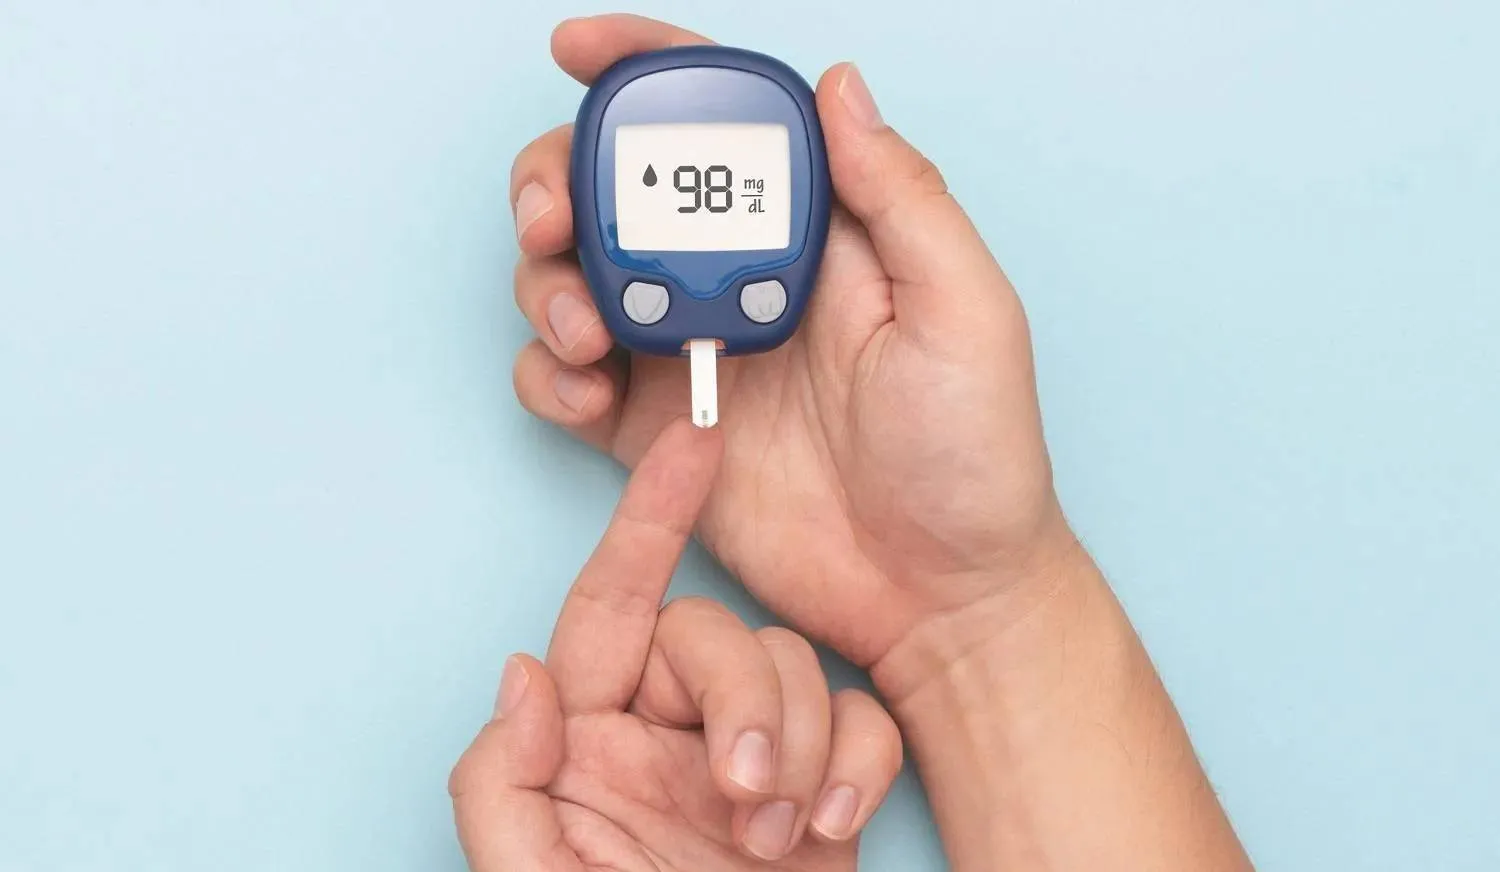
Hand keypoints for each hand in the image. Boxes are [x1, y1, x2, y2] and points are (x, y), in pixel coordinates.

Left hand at [450, 421, 903, 869]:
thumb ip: (506, 783)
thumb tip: (526, 674)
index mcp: (588, 742)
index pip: (612, 606)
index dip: (649, 520)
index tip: (693, 444)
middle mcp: (667, 736)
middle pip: (719, 635)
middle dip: (745, 699)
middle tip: (745, 794)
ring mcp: (748, 762)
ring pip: (795, 668)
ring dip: (801, 745)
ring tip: (783, 837)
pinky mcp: (822, 790)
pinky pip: (862, 722)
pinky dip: (860, 766)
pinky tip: (836, 826)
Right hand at [510, 15, 1068, 684]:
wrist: (939, 595)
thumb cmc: (972, 457)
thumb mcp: (964, 311)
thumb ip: (900, 196)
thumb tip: (839, 86)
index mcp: (815, 234)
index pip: (722, 126)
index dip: (647, 72)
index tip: (580, 48)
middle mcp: (740, 280)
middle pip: (619, 193)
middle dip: (560, 182)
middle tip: (551, 220)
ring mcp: (688, 355)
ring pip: (575, 280)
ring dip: (547, 286)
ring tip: (585, 335)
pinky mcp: (652, 434)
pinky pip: (567, 381)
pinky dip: (548, 376)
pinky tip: (585, 396)